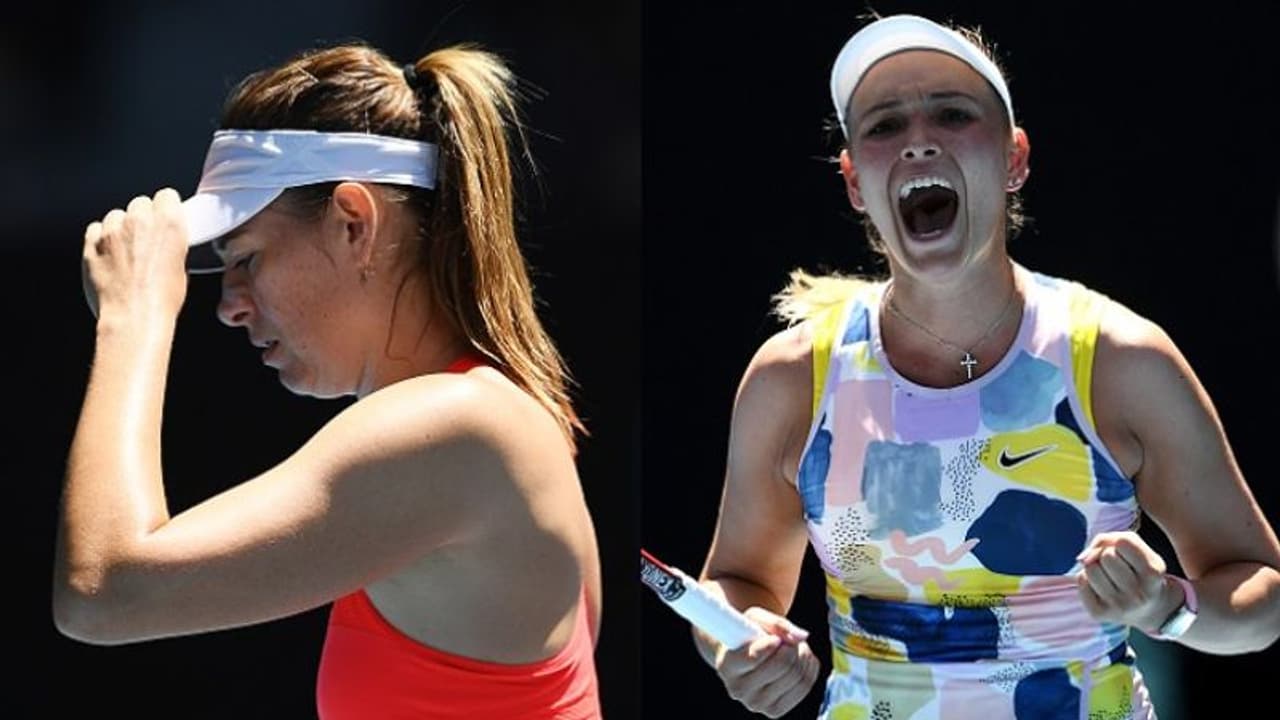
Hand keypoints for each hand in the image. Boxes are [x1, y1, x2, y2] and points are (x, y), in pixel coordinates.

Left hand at [82, 189, 188, 320]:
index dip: (167, 208)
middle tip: (147, 240)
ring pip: (116, 215)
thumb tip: (166, 243)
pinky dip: (101, 238)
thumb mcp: (182, 267)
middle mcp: (139, 220)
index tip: (166, 218)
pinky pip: (95, 229)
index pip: (167, 196)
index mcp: (169, 223)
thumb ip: (173, 244)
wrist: (135, 317)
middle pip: (140, 203)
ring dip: (121, 227)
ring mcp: (112, 230)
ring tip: (126, 250)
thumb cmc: (162, 299)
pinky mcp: (91, 243)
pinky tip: (110, 255)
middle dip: (144, 218)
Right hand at [714, 607, 820, 717]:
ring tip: (794, 646)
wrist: (746, 654)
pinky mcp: (775, 711)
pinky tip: (801, 658)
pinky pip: (804, 687)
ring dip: (803, 655)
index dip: (772, 644)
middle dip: (791, 647)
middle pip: (781, 666)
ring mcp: (756, 704)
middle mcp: (738, 690)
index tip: (776, 638)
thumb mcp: (755, 619)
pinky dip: (809, 668)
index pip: (754, 658)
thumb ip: (776, 623)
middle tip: (788, 639)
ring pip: (796, 677)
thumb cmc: (749, 634)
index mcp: (727, 666)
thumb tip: (801, 637)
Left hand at [1075, 531, 1180, 630]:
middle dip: (1107, 555)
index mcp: (1153, 574)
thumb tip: (1082, 558)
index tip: (1127, 554)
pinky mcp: (1099, 614)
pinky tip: (1100, 588)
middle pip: (1106, 555)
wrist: (1147, 609)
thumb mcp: (1139, 550)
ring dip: (1095, 567)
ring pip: (1091, 568)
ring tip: (1108, 577)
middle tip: (1117, 568)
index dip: (1119, 543)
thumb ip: (1112, 540)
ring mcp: (1118, 606)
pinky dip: (1086, 579)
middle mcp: (1138, 594)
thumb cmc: (1139, 571)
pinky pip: (1081, 581)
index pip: (1123, 542)